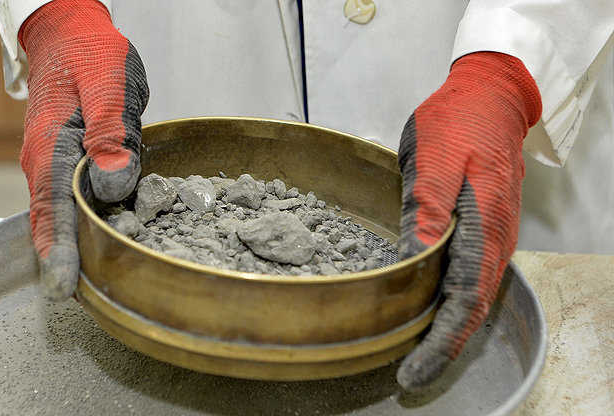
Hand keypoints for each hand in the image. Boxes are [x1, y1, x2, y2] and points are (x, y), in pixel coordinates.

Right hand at [19, 0, 148, 299]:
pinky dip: (80, 224)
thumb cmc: (92, 56)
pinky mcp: (66, 161)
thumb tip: (113, 187)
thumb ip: (111, 135)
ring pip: (61, 213)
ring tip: (93, 281)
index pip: (56, 210)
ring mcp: (53, 162)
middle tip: (83, 297)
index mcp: (54, 147)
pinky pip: (71, 199)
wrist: (72, 36)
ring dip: (74, 246)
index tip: (68, 287)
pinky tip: (99, 239)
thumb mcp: (109, 86)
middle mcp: (46, 161)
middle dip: (66, 260)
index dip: (63, 251)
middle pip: (54, 221)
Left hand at [396, 52, 541, 388]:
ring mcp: (490, 236)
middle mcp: (492, 240)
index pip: (464, 301)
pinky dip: (450, 303)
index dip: (440, 340)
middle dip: (441, 346)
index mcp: (482, 228)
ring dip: (446, 329)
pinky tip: (428, 310)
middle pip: (470, 309)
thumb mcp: (436, 159)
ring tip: (415, 354)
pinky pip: (469, 278)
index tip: (414, 369)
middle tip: (409, 375)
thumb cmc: (458, 122)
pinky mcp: (480, 229)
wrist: (488, 97)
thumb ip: (428, 208)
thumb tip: (416, 257)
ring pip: (471, 297)